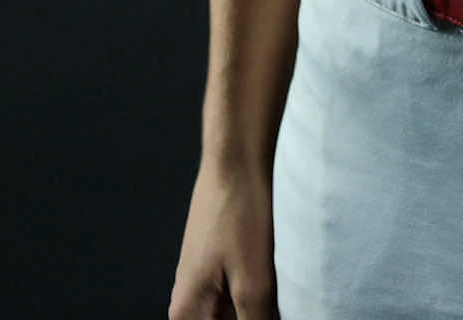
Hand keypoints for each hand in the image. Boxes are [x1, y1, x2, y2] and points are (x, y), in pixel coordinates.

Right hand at [168, 156, 277, 319]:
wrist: (237, 158)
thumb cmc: (240, 214)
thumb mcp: (254, 283)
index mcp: (186, 314)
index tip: (258, 311)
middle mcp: (188, 304)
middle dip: (252, 316)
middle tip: (267, 298)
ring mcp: (204, 283)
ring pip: (233, 315)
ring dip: (256, 311)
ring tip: (270, 287)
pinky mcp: (221, 267)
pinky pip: (237, 298)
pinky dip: (257, 299)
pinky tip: (276, 288)